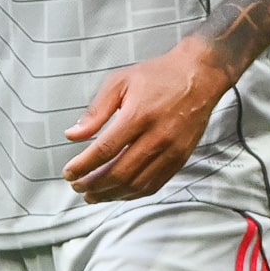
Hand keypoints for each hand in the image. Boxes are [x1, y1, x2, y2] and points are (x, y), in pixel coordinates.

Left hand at [61, 37, 228, 202]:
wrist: (200, 75)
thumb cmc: (158, 76)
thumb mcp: (121, 81)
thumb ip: (96, 110)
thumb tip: (73, 135)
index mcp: (139, 114)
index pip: (105, 150)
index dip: (83, 166)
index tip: (69, 173)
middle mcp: (157, 136)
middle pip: (119, 172)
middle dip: (93, 184)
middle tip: (77, 186)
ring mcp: (171, 150)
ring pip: (136, 184)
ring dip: (111, 194)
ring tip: (93, 194)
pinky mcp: (181, 158)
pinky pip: (154, 185)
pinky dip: (133, 194)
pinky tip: (118, 193)